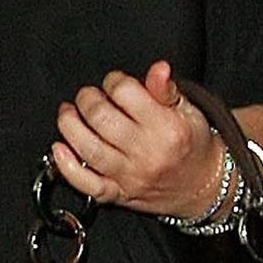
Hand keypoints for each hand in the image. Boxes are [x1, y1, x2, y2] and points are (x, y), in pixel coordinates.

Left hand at [51, 59, 223, 217]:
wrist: (203, 187)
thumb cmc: (193, 144)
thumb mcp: (188, 111)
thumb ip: (166, 89)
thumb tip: (158, 68)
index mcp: (167, 128)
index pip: (125, 93)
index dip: (114, 81)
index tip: (115, 83)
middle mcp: (146, 153)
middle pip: (100, 118)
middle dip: (87, 99)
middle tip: (89, 96)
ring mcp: (130, 176)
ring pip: (88, 148)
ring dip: (69, 125)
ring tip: (68, 113)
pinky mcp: (118, 194)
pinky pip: (86, 184)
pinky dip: (67, 167)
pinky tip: (59, 148)